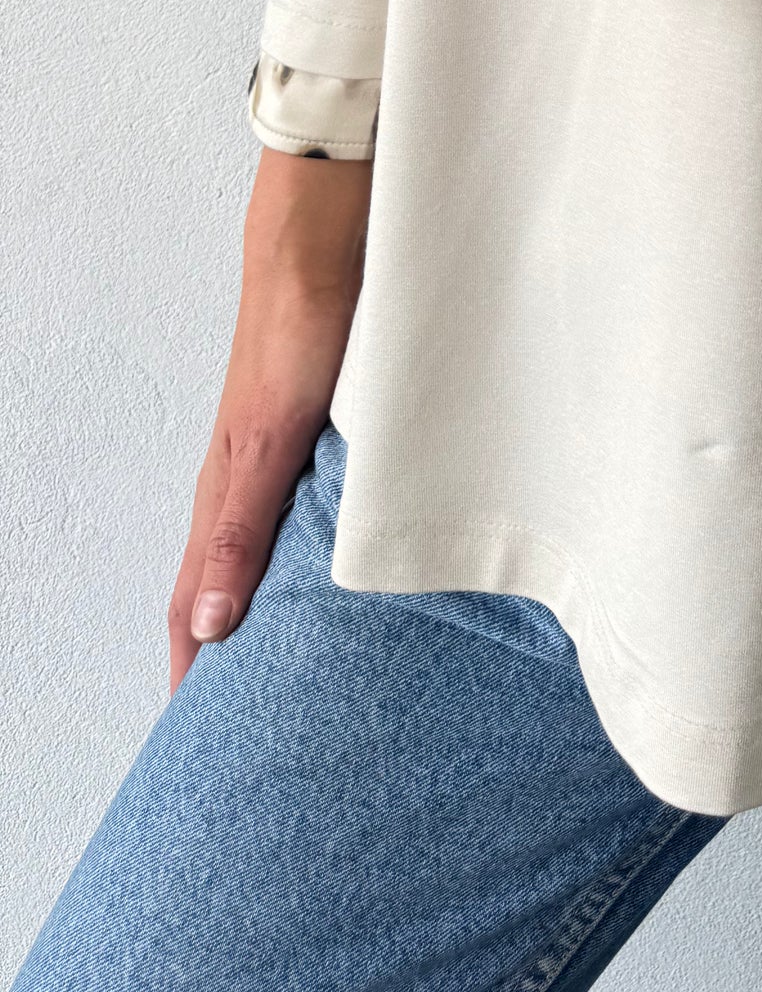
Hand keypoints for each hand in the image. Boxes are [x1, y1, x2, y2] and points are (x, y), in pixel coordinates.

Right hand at [168, 151, 369, 689]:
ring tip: (295, 667)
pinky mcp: (313, 432)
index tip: (203, 745)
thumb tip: (215, 625)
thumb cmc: (299, 332)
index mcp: (227, 496)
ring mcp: (278, 458)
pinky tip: (334, 571)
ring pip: (263, 554)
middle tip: (251, 725)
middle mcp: (245, 484)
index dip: (197, 674)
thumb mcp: (273, 440)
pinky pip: (299, 514)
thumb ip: (245, 527)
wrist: (324, 246)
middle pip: (225, 592)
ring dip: (270, 611)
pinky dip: (306, 557)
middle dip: (231, 658)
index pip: (197, 610)